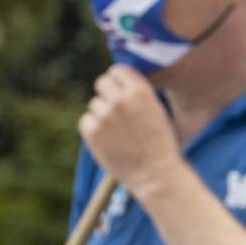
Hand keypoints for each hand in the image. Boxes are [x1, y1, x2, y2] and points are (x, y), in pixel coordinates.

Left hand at [79, 65, 181, 191]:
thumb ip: (137, 94)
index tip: (122, 92)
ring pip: (94, 104)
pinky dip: (94, 129)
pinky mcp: (93, 131)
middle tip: (117, 112)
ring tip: (119, 133)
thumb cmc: (159, 143)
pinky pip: (86, 121)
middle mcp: (121, 100)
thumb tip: (115, 81)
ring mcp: (105, 115)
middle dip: (108, 95)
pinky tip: (110, 140)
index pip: (117, 70)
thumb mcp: (156, 110)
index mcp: (141, 91)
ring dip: (102, 115)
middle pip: (102, 83)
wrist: (155, 174)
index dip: (119, 81)